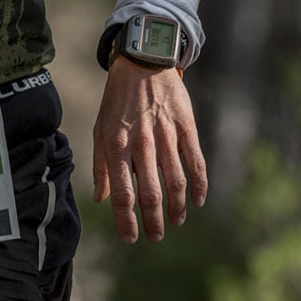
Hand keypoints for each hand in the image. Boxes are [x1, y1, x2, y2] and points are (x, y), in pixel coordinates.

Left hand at [92, 59, 207, 243]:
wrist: (143, 62)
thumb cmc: (117, 100)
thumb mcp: (101, 129)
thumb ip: (101, 165)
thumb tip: (102, 199)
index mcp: (116, 145)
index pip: (122, 193)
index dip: (127, 220)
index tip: (131, 238)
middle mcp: (141, 142)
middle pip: (150, 192)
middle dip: (153, 220)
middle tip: (156, 236)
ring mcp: (165, 134)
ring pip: (175, 181)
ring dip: (177, 207)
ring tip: (176, 221)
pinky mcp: (186, 126)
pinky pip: (196, 161)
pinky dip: (199, 184)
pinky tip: (198, 200)